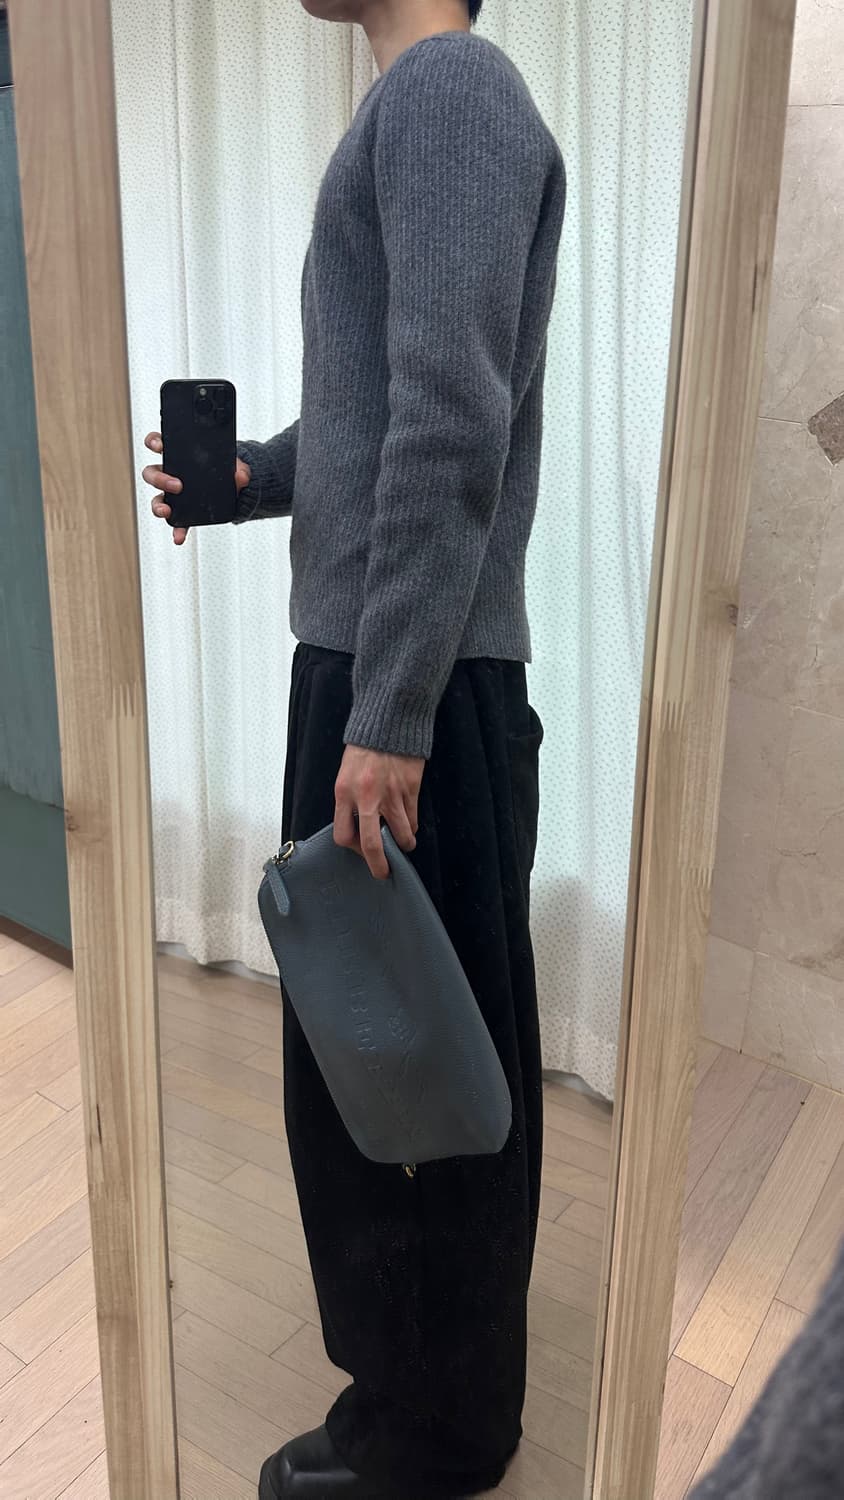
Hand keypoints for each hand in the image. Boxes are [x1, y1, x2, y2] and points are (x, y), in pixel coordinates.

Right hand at [142, 431, 250, 544]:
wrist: (234, 488)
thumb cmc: (224, 470)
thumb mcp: (233, 465)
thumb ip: (239, 469)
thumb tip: (241, 476)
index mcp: (178, 456)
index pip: (158, 444)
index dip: (154, 442)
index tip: (159, 445)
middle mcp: (170, 474)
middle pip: (151, 473)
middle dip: (159, 479)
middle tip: (177, 485)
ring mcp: (173, 495)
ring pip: (156, 499)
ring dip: (158, 506)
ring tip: (167, 512)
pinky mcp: (181, 512)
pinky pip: (175, 522)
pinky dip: (176, 530)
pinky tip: (179, 537)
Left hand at [334, 745, 423, 879]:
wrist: (388, 723)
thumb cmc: (365, 748)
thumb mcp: (346, 774)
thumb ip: (350, 801)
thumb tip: (359, 828)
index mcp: (344, 793)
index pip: (343, 835)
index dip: (352, 848)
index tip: (360, 849)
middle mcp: (367, 797)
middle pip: (371, 844)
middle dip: (378, 864)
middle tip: (383, 872)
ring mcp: (391, 795)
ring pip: (400, 835)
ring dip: (404, 844)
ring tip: (405, 844)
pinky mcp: (410, 789)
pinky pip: (413, 819)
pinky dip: (412, 826)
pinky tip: (410, 824)